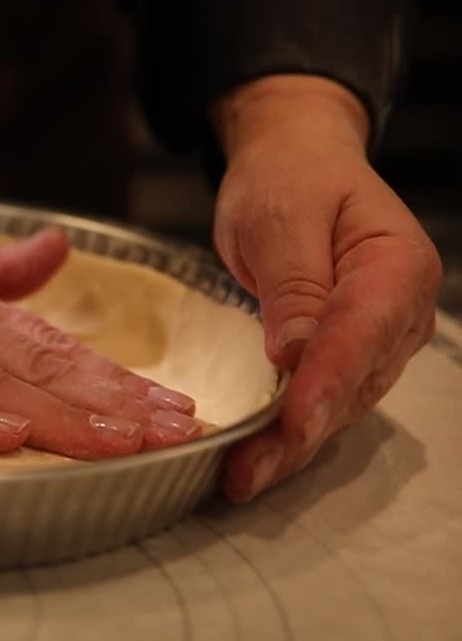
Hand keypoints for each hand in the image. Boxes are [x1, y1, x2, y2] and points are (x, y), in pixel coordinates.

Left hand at [211, 75, 441, 500]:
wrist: (295, 163)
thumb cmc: (289, 179)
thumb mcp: (281, 218)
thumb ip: (294, 285)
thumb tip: (297, 352)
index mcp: (396, 267)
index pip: (361, 336)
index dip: (324, 386)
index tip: (291, 425)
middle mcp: (399, 313)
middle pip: (353, 384)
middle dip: (300, 434)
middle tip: (246, 472)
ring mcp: (376, 339)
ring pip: (339, 404)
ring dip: (290, 445)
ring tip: (240, 478)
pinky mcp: (346, 355)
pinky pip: (321, 398)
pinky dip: (287, 430)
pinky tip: (253, 459)